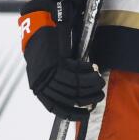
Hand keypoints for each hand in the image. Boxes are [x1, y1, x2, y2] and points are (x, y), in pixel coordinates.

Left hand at [19, 1, 104, 120]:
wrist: (38, 24)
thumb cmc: (43, 48)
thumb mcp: (44, 70)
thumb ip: (54, 84)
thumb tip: (74, 98)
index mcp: (38, 87)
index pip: (55, 107)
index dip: (71, 114)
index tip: (85, 115)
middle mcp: (42, 82)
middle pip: (70, 97)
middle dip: (88, 98)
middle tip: (99, 96)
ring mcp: (49, 71)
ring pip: (76, 85)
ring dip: (92, 85)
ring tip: (100, 82)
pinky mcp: (58, 60)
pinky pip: (78, 71)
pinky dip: (88, 71)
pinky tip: (94, 68)